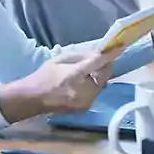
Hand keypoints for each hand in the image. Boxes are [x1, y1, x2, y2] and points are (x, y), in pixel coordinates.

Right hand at [0, 49, 118, 122]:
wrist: (33, 99)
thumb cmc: (44, 76)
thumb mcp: (60, 59)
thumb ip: (80, 56)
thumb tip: (97, 53)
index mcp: (74, 75)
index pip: (97, 63)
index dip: (110, 54)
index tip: (120, 46)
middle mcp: (83, 90)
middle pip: (104, 75)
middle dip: (102, 67)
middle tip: (94, 61)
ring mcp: (86, 101)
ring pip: (102, 84)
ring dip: (98, 77)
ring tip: (84, 74)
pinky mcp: (86, 107)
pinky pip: (95, 92)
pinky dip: (93, 86)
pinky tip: (81, 84)